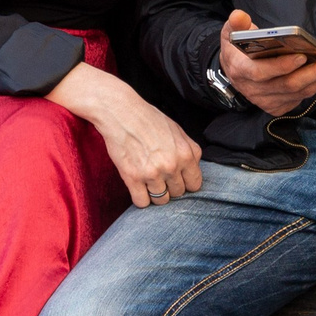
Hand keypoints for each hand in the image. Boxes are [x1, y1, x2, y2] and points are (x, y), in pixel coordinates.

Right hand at [47, 62, 203, 208]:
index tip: (177, 179)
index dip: (186, 183)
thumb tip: (192, 169)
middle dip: (170, 187)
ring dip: (155, 193)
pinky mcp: (133, 178)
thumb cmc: (148, 118)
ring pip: (161, 201)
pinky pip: (142, 202)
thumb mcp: (177, 130)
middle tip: (159, 176)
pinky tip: (137, 186)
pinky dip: (140, 198)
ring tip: (147, 180)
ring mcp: (152, 173)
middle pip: (178, 193)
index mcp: (186, 154)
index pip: (195, 184)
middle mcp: (172, 166)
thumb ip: (189, 151)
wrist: (120, 112)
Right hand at [218, 9, 315, 117]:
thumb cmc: (238, 48)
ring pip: (302, 91)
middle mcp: (255, 90)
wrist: (236, 72)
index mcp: (241, 71)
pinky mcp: (280, 105)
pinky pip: (305, 95)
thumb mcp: (232, 32)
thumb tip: (240, 15)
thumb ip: (236, 24)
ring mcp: (268, 101)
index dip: (282, 66)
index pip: (261, 73)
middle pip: (289, 84)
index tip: (303, 55)